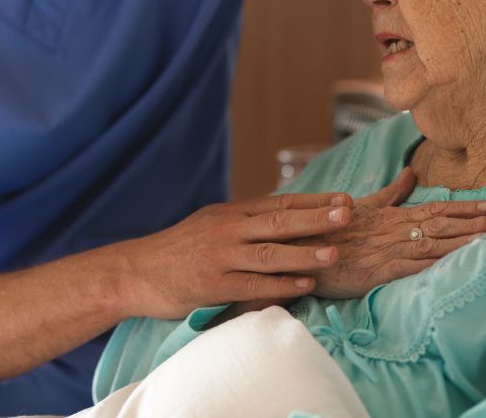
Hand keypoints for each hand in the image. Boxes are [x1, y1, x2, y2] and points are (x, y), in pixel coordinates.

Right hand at [117, 191, 353, 319]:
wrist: (137, 271)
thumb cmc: (179, 249)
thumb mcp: (211, 224)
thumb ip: (246, 222)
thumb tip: (286, 217)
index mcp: (232, 213)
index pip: (281, 202)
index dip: (314, 201)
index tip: (344, 199)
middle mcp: (228, 230)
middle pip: (279, 221)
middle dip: (316, 218)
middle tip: (348, 215)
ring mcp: (220, 258)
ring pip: (269, 253)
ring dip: (304, 252)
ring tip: (334, 252)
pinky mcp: (213, 286)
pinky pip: (253, 285)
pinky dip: (281, 285)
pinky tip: (304, 284)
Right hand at [304, 168, 485, 299]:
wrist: (300, 248)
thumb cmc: (329, 229)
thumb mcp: (360, 206)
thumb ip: (389, 193)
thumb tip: (411, 172)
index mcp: (391, 215)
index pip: (434, 209)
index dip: (464, 208)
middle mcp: (393, 230)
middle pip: (440, 224)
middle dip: (474, 223)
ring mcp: (387, 249)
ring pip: (433, 244)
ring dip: (464, 240)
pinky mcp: (378, 271)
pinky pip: (412, 267)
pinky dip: (436, 265)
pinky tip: (457, 264)